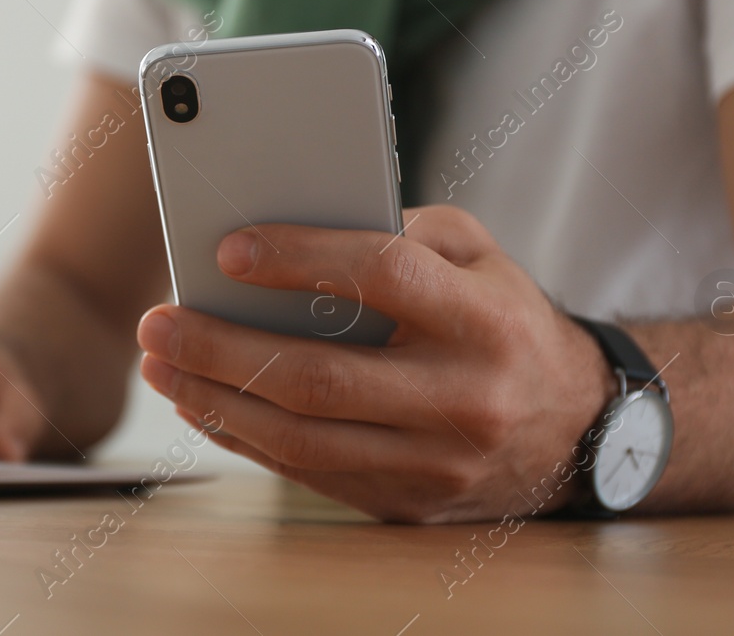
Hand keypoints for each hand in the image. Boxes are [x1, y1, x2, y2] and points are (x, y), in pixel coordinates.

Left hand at [135, 206, 613, 522]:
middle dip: (222, 349)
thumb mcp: (480, 253)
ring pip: (303, 439)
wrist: (575, 427)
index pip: (381, 278)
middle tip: (158, 322)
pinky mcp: (409, 503)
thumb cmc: (505, 318)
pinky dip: (244, 438)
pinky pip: (307, 472)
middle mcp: (462, 398)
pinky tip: (202, 404)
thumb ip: (402, 230)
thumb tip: (295, 231)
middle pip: (319, 377)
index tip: (228, 250)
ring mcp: (436, 463)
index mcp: (483, 320)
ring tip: (161, 365)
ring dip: (215, 402)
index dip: (300, 260)